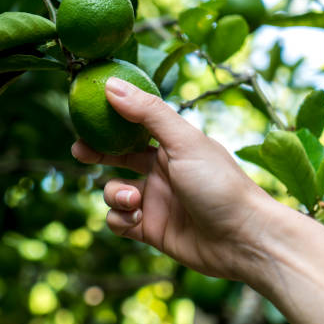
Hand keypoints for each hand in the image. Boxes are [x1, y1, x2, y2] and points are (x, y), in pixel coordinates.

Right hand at [72, 77, 271, 279]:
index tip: (87, 118)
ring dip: (115, 194)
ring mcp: (154, 201)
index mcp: (171, 146)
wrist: (243, 239)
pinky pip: (118, 220)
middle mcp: (160, 171)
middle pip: (117, 158)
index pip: (133, 128)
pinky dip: (120, 218)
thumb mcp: (183, 141)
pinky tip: (138, 219)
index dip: (109, 123)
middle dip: (97, 154)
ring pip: (113, 192)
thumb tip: (110, 84)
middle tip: (79, 151)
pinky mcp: (148, 230)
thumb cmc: (220, 184)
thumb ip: (147, 113)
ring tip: (135, 200)